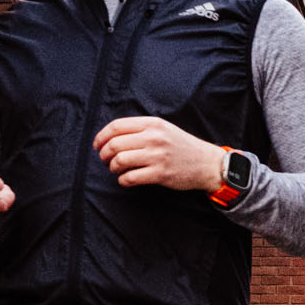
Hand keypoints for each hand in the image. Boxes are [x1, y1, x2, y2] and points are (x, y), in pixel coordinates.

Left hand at [94, 116, 228, 191]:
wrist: (206, 163)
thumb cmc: (182, 146)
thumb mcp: (163, 129)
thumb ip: (141, 128)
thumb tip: (112, 137)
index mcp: (152, 124)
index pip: (116, 126)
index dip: (101, 137)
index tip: (98, 145)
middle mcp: (154, 138)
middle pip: (115, 144)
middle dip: (104, 154)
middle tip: (105, 160)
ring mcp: (157, 156)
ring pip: (120, 161)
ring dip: (112, 167)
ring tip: (115, 169)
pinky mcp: (161, 174)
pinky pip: (131, 178)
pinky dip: (123, 180)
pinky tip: (125, 180)